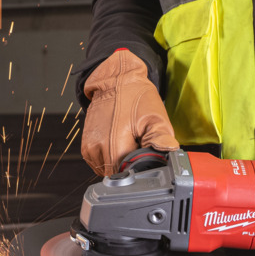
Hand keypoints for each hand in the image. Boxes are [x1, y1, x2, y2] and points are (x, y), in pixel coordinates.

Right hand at [80, 50, 178, 178]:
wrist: (115, 81)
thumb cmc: (134, 97)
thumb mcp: (155, 117)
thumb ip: (161, 140)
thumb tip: (168, 154)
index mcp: (115, 145)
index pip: (129, 174)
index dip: (140, 167)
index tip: (145, 153)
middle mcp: (98, 149)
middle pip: (117, 173)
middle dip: (129, 164)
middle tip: (137, 143)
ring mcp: (89, 149)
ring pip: (107, 170)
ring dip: (118, 161)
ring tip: (126, 140)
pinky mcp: (85, 147)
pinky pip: (99, 163)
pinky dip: (110, 157)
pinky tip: (117, 141)